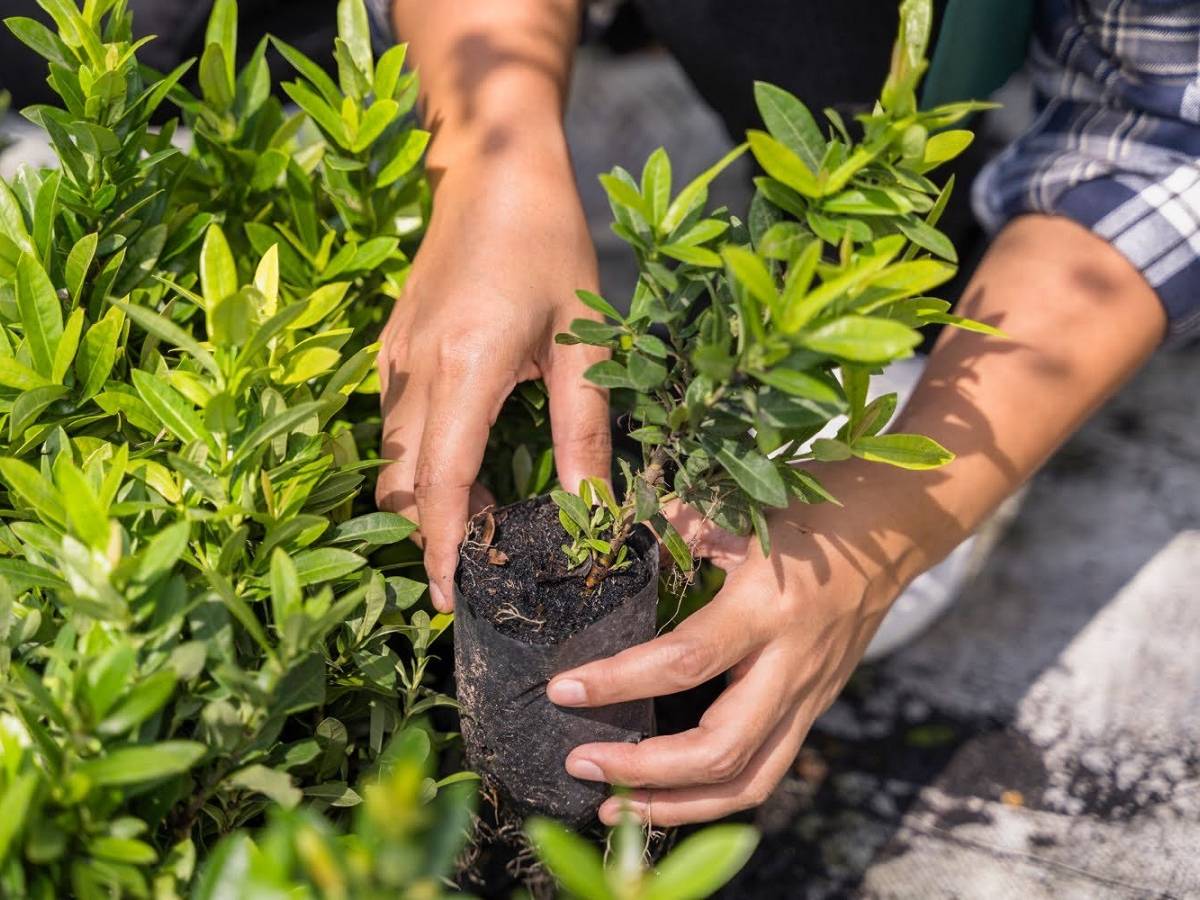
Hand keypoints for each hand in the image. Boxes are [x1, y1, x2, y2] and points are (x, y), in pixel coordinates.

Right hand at [376, 148, 610, 611]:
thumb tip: (587, 509)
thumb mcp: (582, 339)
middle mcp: (415, 370)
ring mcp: (395, 358)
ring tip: (486, 517)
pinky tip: (469, 461)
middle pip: (402, 484)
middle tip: (485, 564)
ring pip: (392, 459)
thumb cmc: (549, 244)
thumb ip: (583, 430)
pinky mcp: (393, 347)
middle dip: (431, 534)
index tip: (449, 601)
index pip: (437, 484)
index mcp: (464, 369)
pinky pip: (394, 426)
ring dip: (427, 499)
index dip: (439, 549)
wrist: (494, 167)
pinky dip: (421, 462)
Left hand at [546, 496, 895, 825]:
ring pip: (748, 781)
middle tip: (580, 764)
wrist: (895, 531)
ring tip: (614, 807)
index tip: (563, 691)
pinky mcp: (814, 709)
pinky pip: (764, 769)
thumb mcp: (745, 510)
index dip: (617, 683)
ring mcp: (809, 695)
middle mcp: (790, 665)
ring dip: (676, 804)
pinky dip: (712, 794)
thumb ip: (684, 528)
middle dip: (642, 772)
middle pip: (719, 751)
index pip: (683, 663)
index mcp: (766, 608)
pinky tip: (666, 794)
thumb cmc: (816, 513)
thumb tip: (627, 532)